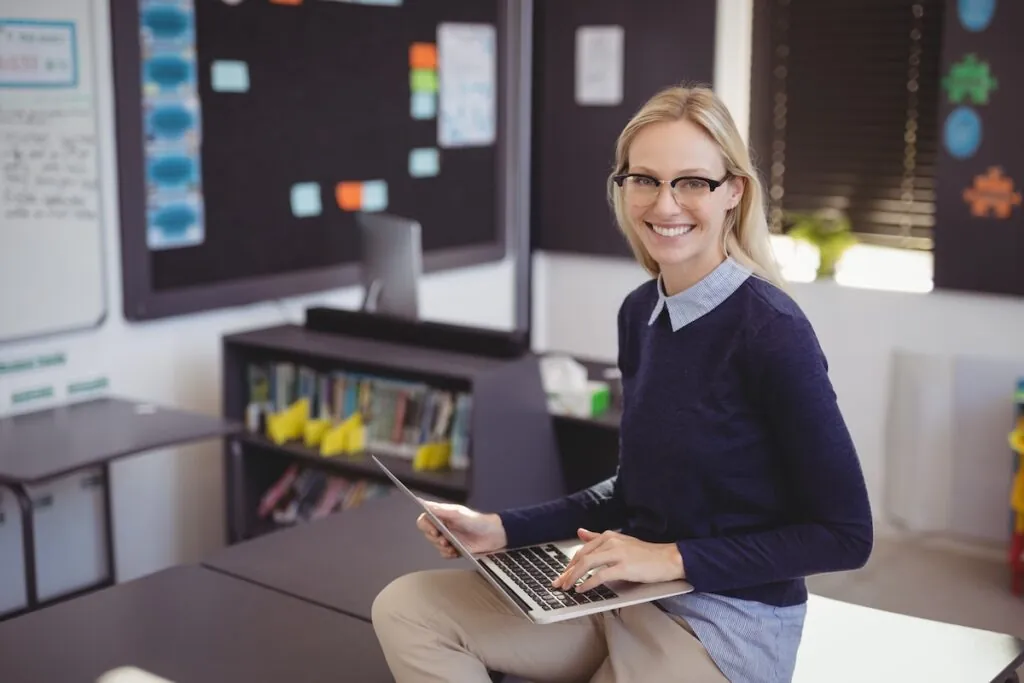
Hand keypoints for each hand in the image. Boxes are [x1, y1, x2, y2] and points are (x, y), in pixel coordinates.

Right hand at [415, 500, 506, 558]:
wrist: (492, 535)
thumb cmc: (477, 521)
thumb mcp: (458, 513)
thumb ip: (440, 510)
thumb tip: (424, 504)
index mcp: (442, 515)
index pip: (424, 519)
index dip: (425, 526)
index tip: (433, 530)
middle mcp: (443, 526)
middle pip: (428, 534)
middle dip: (435, 539)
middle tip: (445, 540)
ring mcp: (448, 538)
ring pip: (435, 545)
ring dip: (442, 547)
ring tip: (452, 546)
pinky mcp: (453, 549)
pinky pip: (443, 554)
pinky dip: (448, 554)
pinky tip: (456, 551)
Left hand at [552, 528, 683, 592]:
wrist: (668, 558)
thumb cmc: (646, 554)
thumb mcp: (620, 541)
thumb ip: (599, 538)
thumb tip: (580, 532)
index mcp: (609, 536)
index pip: (582, 550)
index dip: (569, 563)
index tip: (561, 574)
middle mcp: (611, 542)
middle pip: (581, 556)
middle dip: (567, 571)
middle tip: (558, 583)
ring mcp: (617, 554)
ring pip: (587, 563)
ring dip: (573, 576)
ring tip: (566, 587)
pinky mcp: (624, 567)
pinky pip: (600, 575)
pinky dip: (588, 583)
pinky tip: (581, 589)